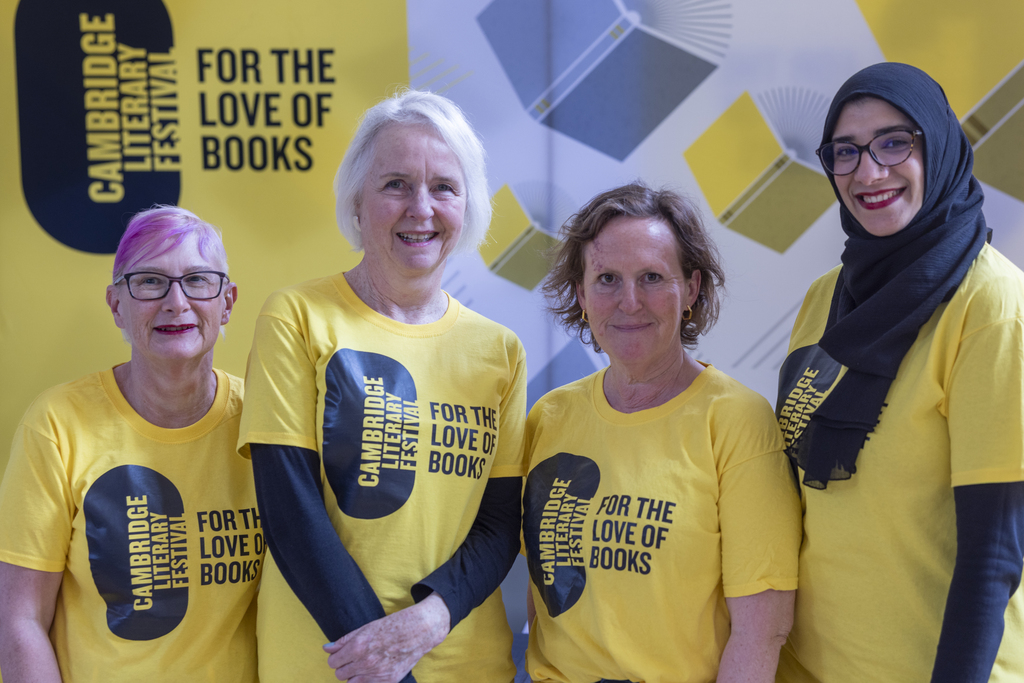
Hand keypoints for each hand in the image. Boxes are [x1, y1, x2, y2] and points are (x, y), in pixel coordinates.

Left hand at [324, 592, 450, 681]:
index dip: (336, 658)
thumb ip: (344, 640)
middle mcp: (365, 663)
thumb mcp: (366, 628)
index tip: (341, 655)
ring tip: (364, 664)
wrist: (419, 631)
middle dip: (344, 666)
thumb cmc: (392, 626)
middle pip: (340, 674)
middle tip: (353, 659)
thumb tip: (326, 648)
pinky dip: (368, 680)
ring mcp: (377, 674)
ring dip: (354, 675)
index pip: (333, 662)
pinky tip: (374, 670)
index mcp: (358, 647)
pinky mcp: (388, 681)